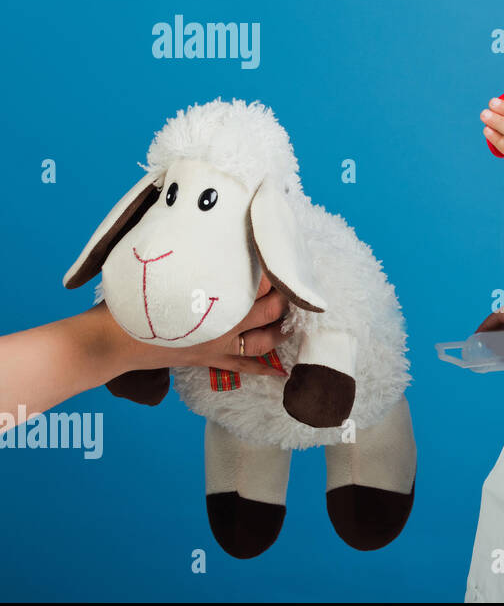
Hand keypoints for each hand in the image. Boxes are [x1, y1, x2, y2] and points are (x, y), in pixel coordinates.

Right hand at [110, 272, 291, 377]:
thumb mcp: (161, 269)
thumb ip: (187, 256)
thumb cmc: (131, 300)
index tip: (279, 257)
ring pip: (261, 342)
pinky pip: (241, 367)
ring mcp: (216, 346)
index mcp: (212, 299)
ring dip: (279, 331)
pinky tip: (281, 373)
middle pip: (267, 312)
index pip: (257, 283)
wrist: (110, 340)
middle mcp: (221, 325)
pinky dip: (263, 370)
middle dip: (283, 299)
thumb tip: (198, 232)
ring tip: (290, 321)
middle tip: (290, 286)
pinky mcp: (208, 360)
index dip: (272, 272)